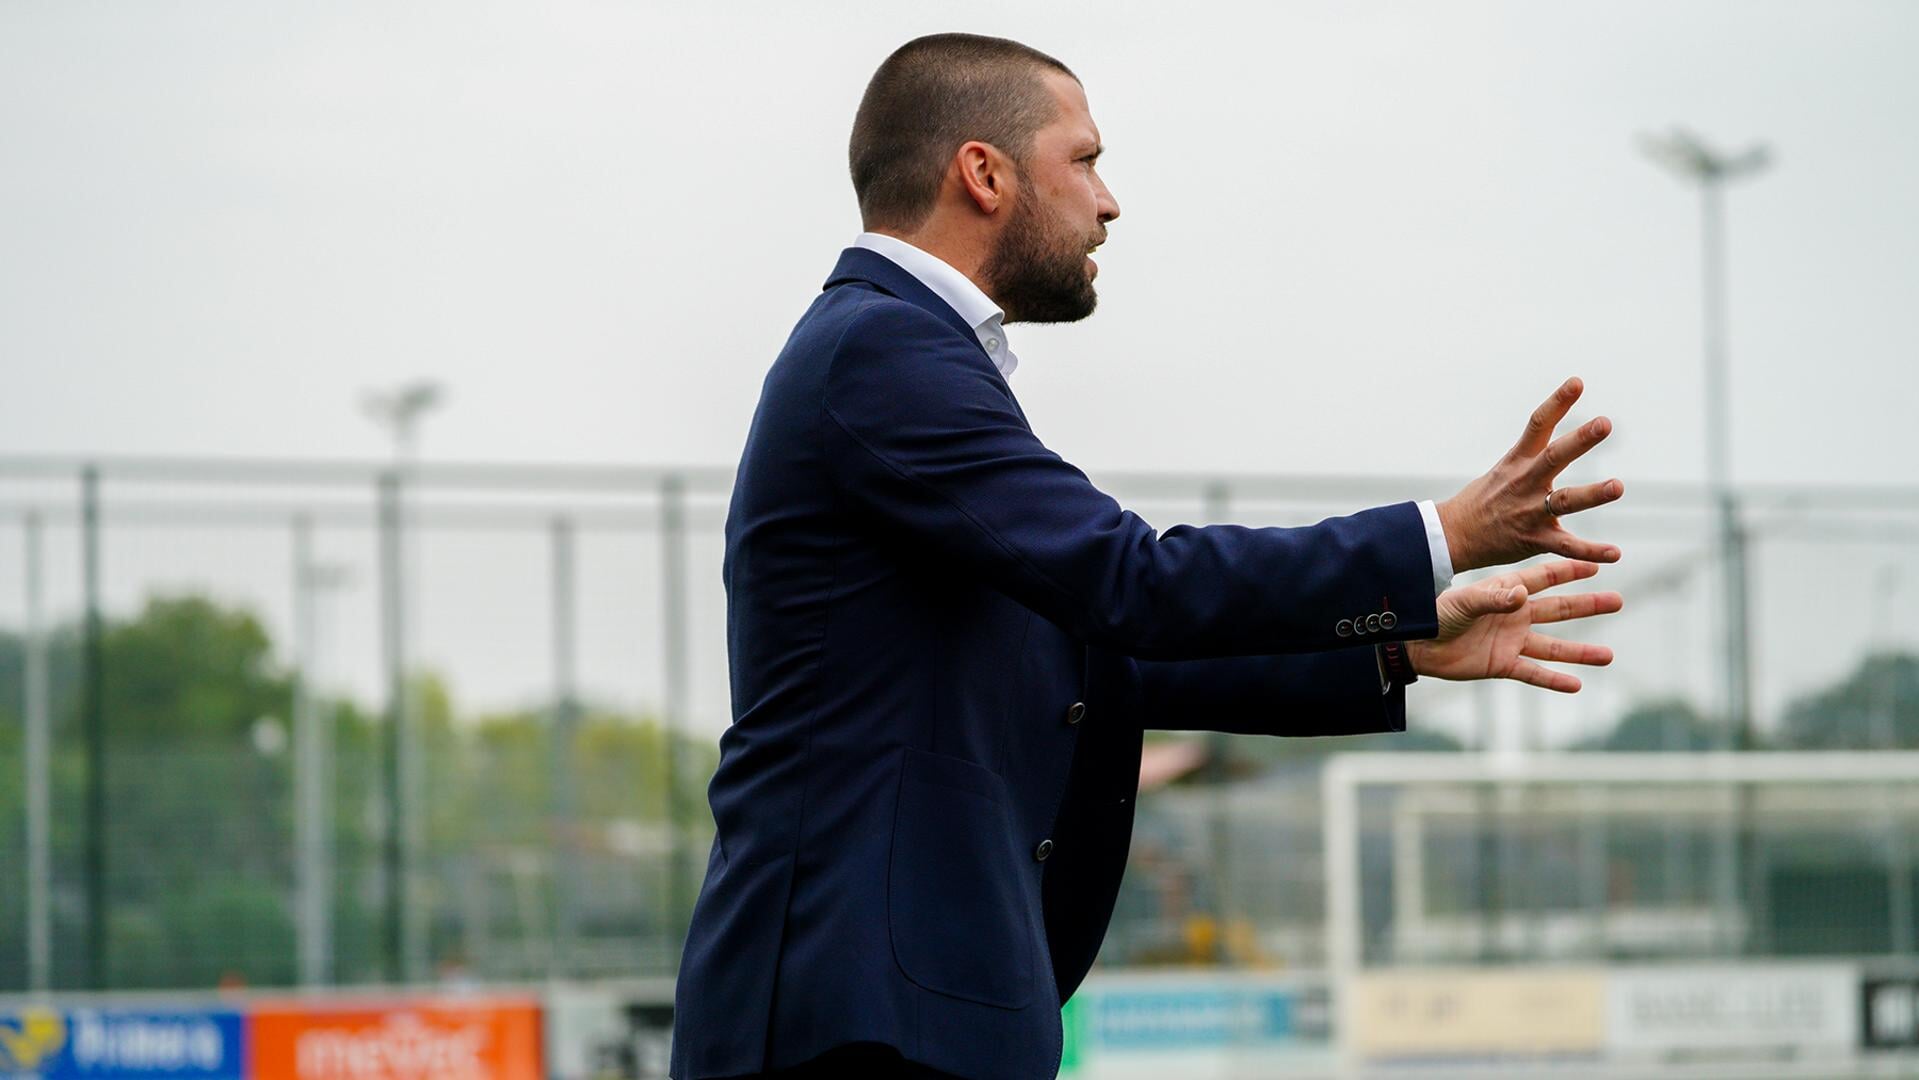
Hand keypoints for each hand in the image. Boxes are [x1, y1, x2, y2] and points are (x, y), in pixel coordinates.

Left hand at [1405, 559, 1621, 692]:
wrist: (1414, 644)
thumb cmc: (1434, 614)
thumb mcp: (1463, 602)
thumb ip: (1492, 598)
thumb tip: (1523, 596)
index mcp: (1506, 591)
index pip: (1544, 578)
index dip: (1568, 571)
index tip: (1595, 564)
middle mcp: (1514, 615)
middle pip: (1559, 610)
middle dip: (1587, 606)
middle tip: (1618, 601)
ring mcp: (1511, 641)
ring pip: (1554, 646)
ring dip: (1581, 652)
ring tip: (1609, 656)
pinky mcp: (1503, 664)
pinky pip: (1533, 674)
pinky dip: (1554, 680)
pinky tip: (1577, 684)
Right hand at [1436, 377, 1623, 572]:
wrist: (1452, 537)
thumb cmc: (1481, 501)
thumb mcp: (1503, 469)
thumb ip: (1531, 453)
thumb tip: (1548, 428)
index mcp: (1516, 462)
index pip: (1538, 425)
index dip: (1557, 403)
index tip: (1577, 382)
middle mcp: (1525, 483)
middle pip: (1554, 456)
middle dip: (1580, 440)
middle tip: (1604, 423)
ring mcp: (1530, 512)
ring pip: (1565, 501)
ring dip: (1592, 494)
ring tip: (1618, 486)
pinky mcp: (1534, 540)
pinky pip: (1566, 546)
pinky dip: (1591, 551)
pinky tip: (1614, 553)